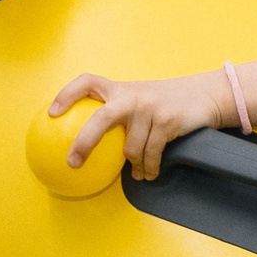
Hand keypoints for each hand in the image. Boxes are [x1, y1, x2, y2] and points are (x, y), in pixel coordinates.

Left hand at [52, 70, 226, 178]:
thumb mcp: (140, 99)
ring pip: (130, 148)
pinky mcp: (166, 121)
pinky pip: (150, 154)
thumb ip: (118, 113)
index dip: (66, 95)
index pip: (87, 83)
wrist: (204, 95)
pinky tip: (148, 174)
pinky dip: (148, 168)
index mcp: (120, 89)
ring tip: (137, 173)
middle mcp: (131, 96)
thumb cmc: (166, 102)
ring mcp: (149, 108)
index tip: (52, 113)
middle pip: (101, 119)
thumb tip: (90, 144)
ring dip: (133, 166)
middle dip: (84, 142)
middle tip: (73, 161)